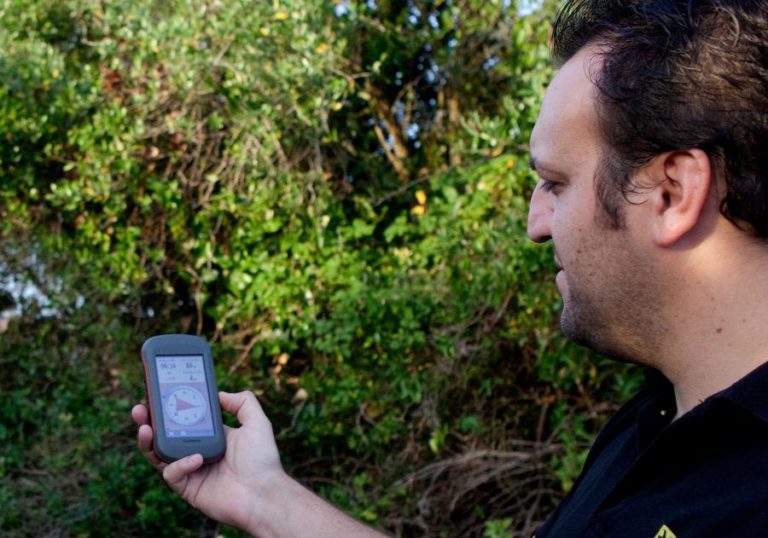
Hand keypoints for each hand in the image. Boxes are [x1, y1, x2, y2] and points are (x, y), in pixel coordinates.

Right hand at [132, 391, 284, 531]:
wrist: (264, 494)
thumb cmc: (263, 460)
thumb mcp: (257, 423)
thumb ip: (243, 402)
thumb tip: (219, 394)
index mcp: (211, 435)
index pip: (184, 418)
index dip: (170, 408)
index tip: (159, 393)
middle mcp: (197, 451)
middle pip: (164, 435)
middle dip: (148, 421)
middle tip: (140, 408)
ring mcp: (191, 470)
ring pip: (159, 455)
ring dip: (148, 441)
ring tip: (144, 427)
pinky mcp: (187, 488)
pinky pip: (172, 474)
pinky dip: (179, 464)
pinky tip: (195, 459)